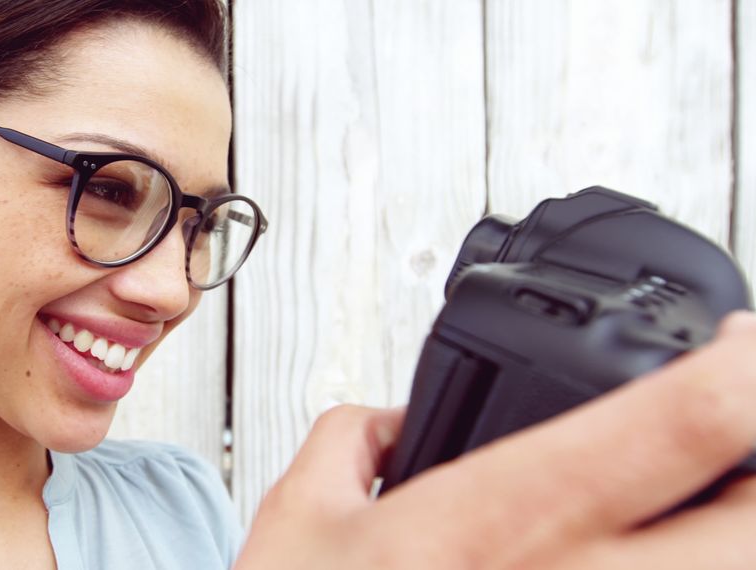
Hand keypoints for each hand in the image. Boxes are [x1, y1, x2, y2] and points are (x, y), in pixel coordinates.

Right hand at [235, 311, 755, 568]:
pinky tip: (649, 559)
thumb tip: (393, 422)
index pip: (678, 423)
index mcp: (503, 518)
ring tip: (703, 513)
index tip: (741, 345)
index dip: (744, 368)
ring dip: (734, 539)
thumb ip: (352, 442)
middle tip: (746, 450)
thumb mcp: (300, 521)